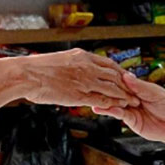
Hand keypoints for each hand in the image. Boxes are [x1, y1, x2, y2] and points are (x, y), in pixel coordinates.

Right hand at [21, 49, 137, 108]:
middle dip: (127, 83)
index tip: (127, 76)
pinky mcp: (80, 94)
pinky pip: (102, 99)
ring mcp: (84, 80)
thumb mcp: (59, 60)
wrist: (27, 74)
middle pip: (114, 75)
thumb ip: (72, 64)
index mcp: (82, 56)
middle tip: (137, 89)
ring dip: (124, 95)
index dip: (119, 71)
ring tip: (134, 101)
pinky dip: (113, 103)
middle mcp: (87, 66)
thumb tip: (75, 66)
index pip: (108, 63)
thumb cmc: (37, 69)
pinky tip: (120, 107)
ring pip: (112, 87)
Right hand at [92, 72, 164, 143]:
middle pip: (117, 93)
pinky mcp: (131, 121)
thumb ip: (139, 86)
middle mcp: (132, 98)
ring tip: (94, 100)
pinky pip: (119, 115)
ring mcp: (131, 109)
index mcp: (138, 88)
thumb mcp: (155, 92)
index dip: (114, 79)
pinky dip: (111, 111)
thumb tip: (126, 76)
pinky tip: (103, 109)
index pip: (123, 82)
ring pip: (115, 104)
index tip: (103, 75)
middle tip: (94, 87)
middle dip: (106, 90)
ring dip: (105, 102)